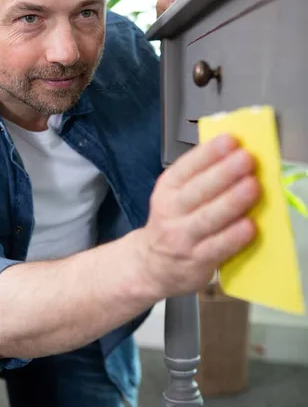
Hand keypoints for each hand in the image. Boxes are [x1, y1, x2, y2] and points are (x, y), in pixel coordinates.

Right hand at [138, 135, 259, 297]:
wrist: (153, 265)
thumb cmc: (174, 224)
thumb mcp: (175, 195)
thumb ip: (200, 178)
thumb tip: (236, 155)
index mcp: (167, 189)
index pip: (186, 167)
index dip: (208, 153)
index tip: (230, 140)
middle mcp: (171, 211)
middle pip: (198, 190)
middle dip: (224, 172)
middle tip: (247, 158)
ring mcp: (182, 237)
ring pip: (208, 217)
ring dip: (232, 201)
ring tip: (253, 186)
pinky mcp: (196, 261)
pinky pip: (217, 247)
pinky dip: (234, 236)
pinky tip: (249, 225)